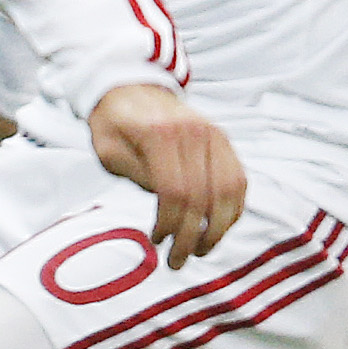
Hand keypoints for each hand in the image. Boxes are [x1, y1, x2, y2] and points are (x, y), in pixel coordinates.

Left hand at [86, 82, 244, 266]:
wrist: (132, 88)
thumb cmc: (114, 124)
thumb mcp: (107, 149)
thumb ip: (135, 176)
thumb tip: (166, 209)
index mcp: (159, 133)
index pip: (174, 191)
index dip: (169, 224)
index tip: (157, 242)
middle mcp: (194, 132)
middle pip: (203, 196)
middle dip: (192, 236)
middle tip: (178, 260)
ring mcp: (214, 134)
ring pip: (229, 191)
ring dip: (218, 228)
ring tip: (200, 249)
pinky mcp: (224, 140)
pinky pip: (239, 180)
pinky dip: (233, 209)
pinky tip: (217, 228)